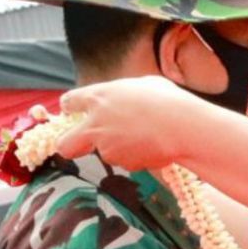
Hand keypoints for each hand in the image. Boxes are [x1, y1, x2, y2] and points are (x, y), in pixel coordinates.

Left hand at [57, 76, 200, 169]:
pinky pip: (127, 160)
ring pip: (105, 152)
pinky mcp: (122, 163)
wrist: (182, 128)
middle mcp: (95, 124)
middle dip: (70, 145)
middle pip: (65, 144)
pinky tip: (152, 145)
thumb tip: (125, 98)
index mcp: (98, 97)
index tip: (73, 110)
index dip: (70, 107)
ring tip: (144, 136)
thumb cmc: (167, 101)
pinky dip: (137, 156)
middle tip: (83, 143)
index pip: (69, 102)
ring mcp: (106, 147)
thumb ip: (124, 93)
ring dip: (119, 147)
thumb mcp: (143, 85)